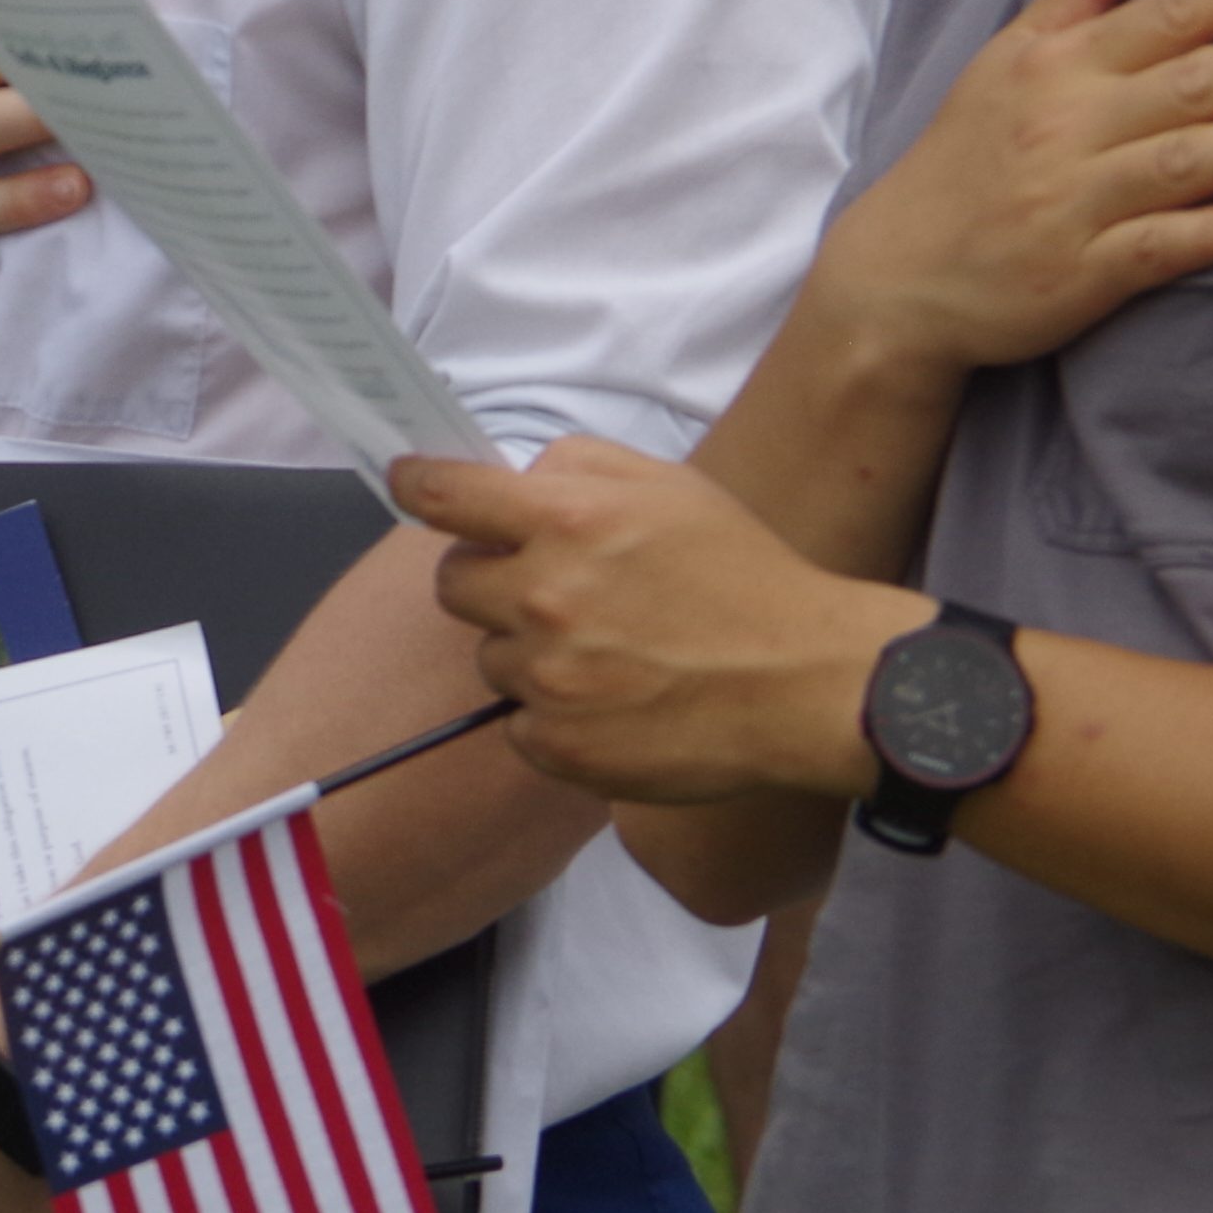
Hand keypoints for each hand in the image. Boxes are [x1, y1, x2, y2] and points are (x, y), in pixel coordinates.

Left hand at [406, 436, 916, 805]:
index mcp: (570, 520)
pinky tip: (614, 702)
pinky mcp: (558, 745)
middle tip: (553, 590)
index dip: (418, 486)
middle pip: (453, 583)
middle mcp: (546, 596)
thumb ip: (579, 468)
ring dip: (528, 653)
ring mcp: (549, 678)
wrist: (805, 684)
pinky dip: (554, 715)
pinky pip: (519, 722)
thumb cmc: (744, 578)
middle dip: (490, 581)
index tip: (407, 483)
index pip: (448, 497)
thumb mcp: (672, 488)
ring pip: (489, 657)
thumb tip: (514, 477)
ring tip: (607, 654)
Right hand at [804, 0, 1212, 384]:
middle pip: (1191, 83)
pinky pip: (1159, 249)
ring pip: (1186, 162)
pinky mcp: (1078, 273)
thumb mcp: (1015, 52)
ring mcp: (1072, 201)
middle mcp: (1067, 124)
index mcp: (1057, 63)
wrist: (900, 274)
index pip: (1166, 12)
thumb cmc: (972, 153)